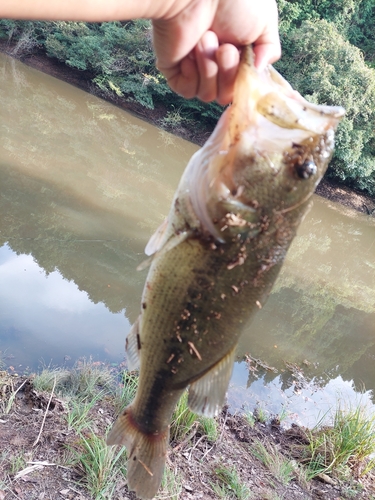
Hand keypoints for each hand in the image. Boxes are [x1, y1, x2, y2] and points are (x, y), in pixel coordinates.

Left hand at [152, 0, 280, 103]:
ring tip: (205, 41)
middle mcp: (217, 62)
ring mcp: (195, 68)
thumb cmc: (232, 0)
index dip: (246, 80)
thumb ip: (269, 50)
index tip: (246, 61)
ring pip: (208, 95)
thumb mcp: (266, 21)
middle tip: (225, 48)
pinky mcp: (175, 71)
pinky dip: (193, 76)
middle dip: (228, 73)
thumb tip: (259, 72)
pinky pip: (189, 92)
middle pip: (227, 95)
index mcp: (238, 52)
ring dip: (210, 71)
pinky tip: (189, 54)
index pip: (244, 84)